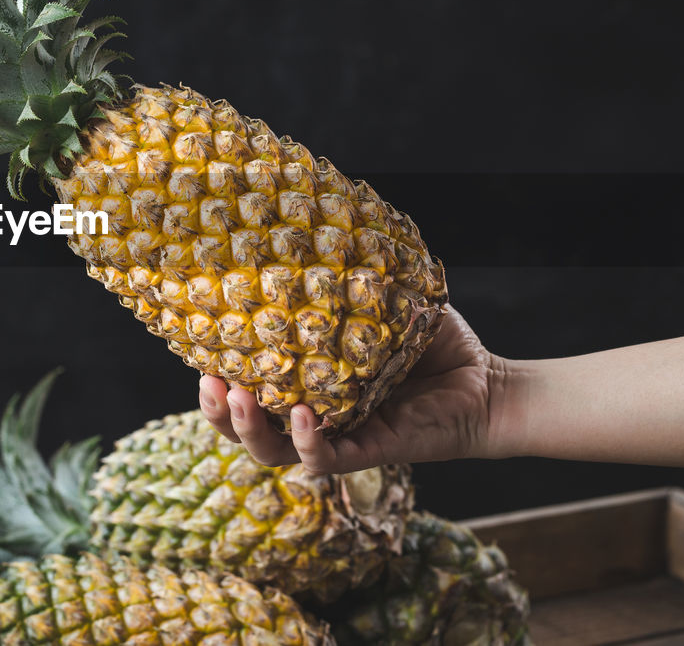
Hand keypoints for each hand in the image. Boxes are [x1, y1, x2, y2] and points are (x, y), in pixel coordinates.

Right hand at [198, 305, 506, 471]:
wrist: (486, 381)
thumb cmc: (433, 342)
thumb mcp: (383, 302)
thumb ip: (351, 279)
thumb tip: (320, 225)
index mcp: (306, 383)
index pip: (249, 386)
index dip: (216, 376)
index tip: (196, 350)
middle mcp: (314, 415)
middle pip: (247, 430)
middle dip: (217, 413)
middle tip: (208, 382)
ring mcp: (339, 437)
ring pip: (275, 453)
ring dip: (249, 431)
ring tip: (239, 399)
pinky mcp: (370, 452)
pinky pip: (326, 459)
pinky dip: (308, 441)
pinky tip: (301, 415)